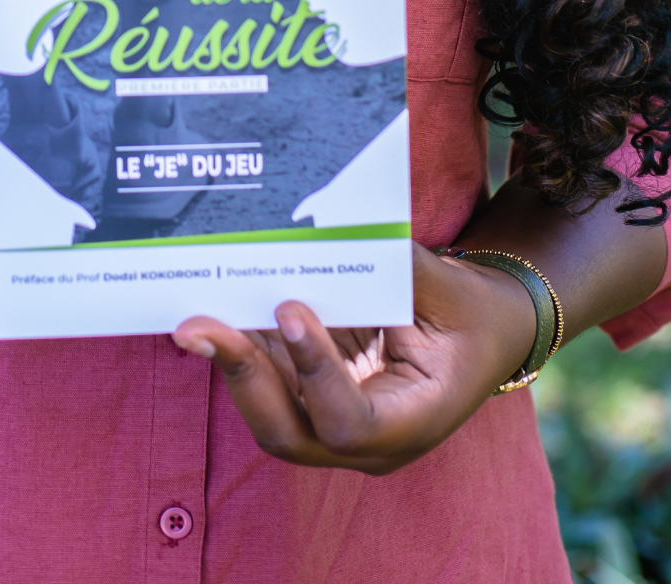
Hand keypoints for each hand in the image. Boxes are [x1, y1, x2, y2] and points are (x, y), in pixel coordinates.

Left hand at [171, 244, 536, 473]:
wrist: (479, 336)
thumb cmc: (468, 315)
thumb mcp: (450, 291)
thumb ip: (400, 268)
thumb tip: (337, 229)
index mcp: (411, 423)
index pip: (349, 423)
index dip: (314, 374)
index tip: (290, 311)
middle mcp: (365, 442)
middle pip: (288, 433)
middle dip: (241, 378)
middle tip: (198, 327)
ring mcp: (332, 425)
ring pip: (267, 410)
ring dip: (228, 360)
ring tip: (191, 314)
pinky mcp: (311, 398)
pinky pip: (268, 381)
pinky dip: (240, 345)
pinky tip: (212, 306)